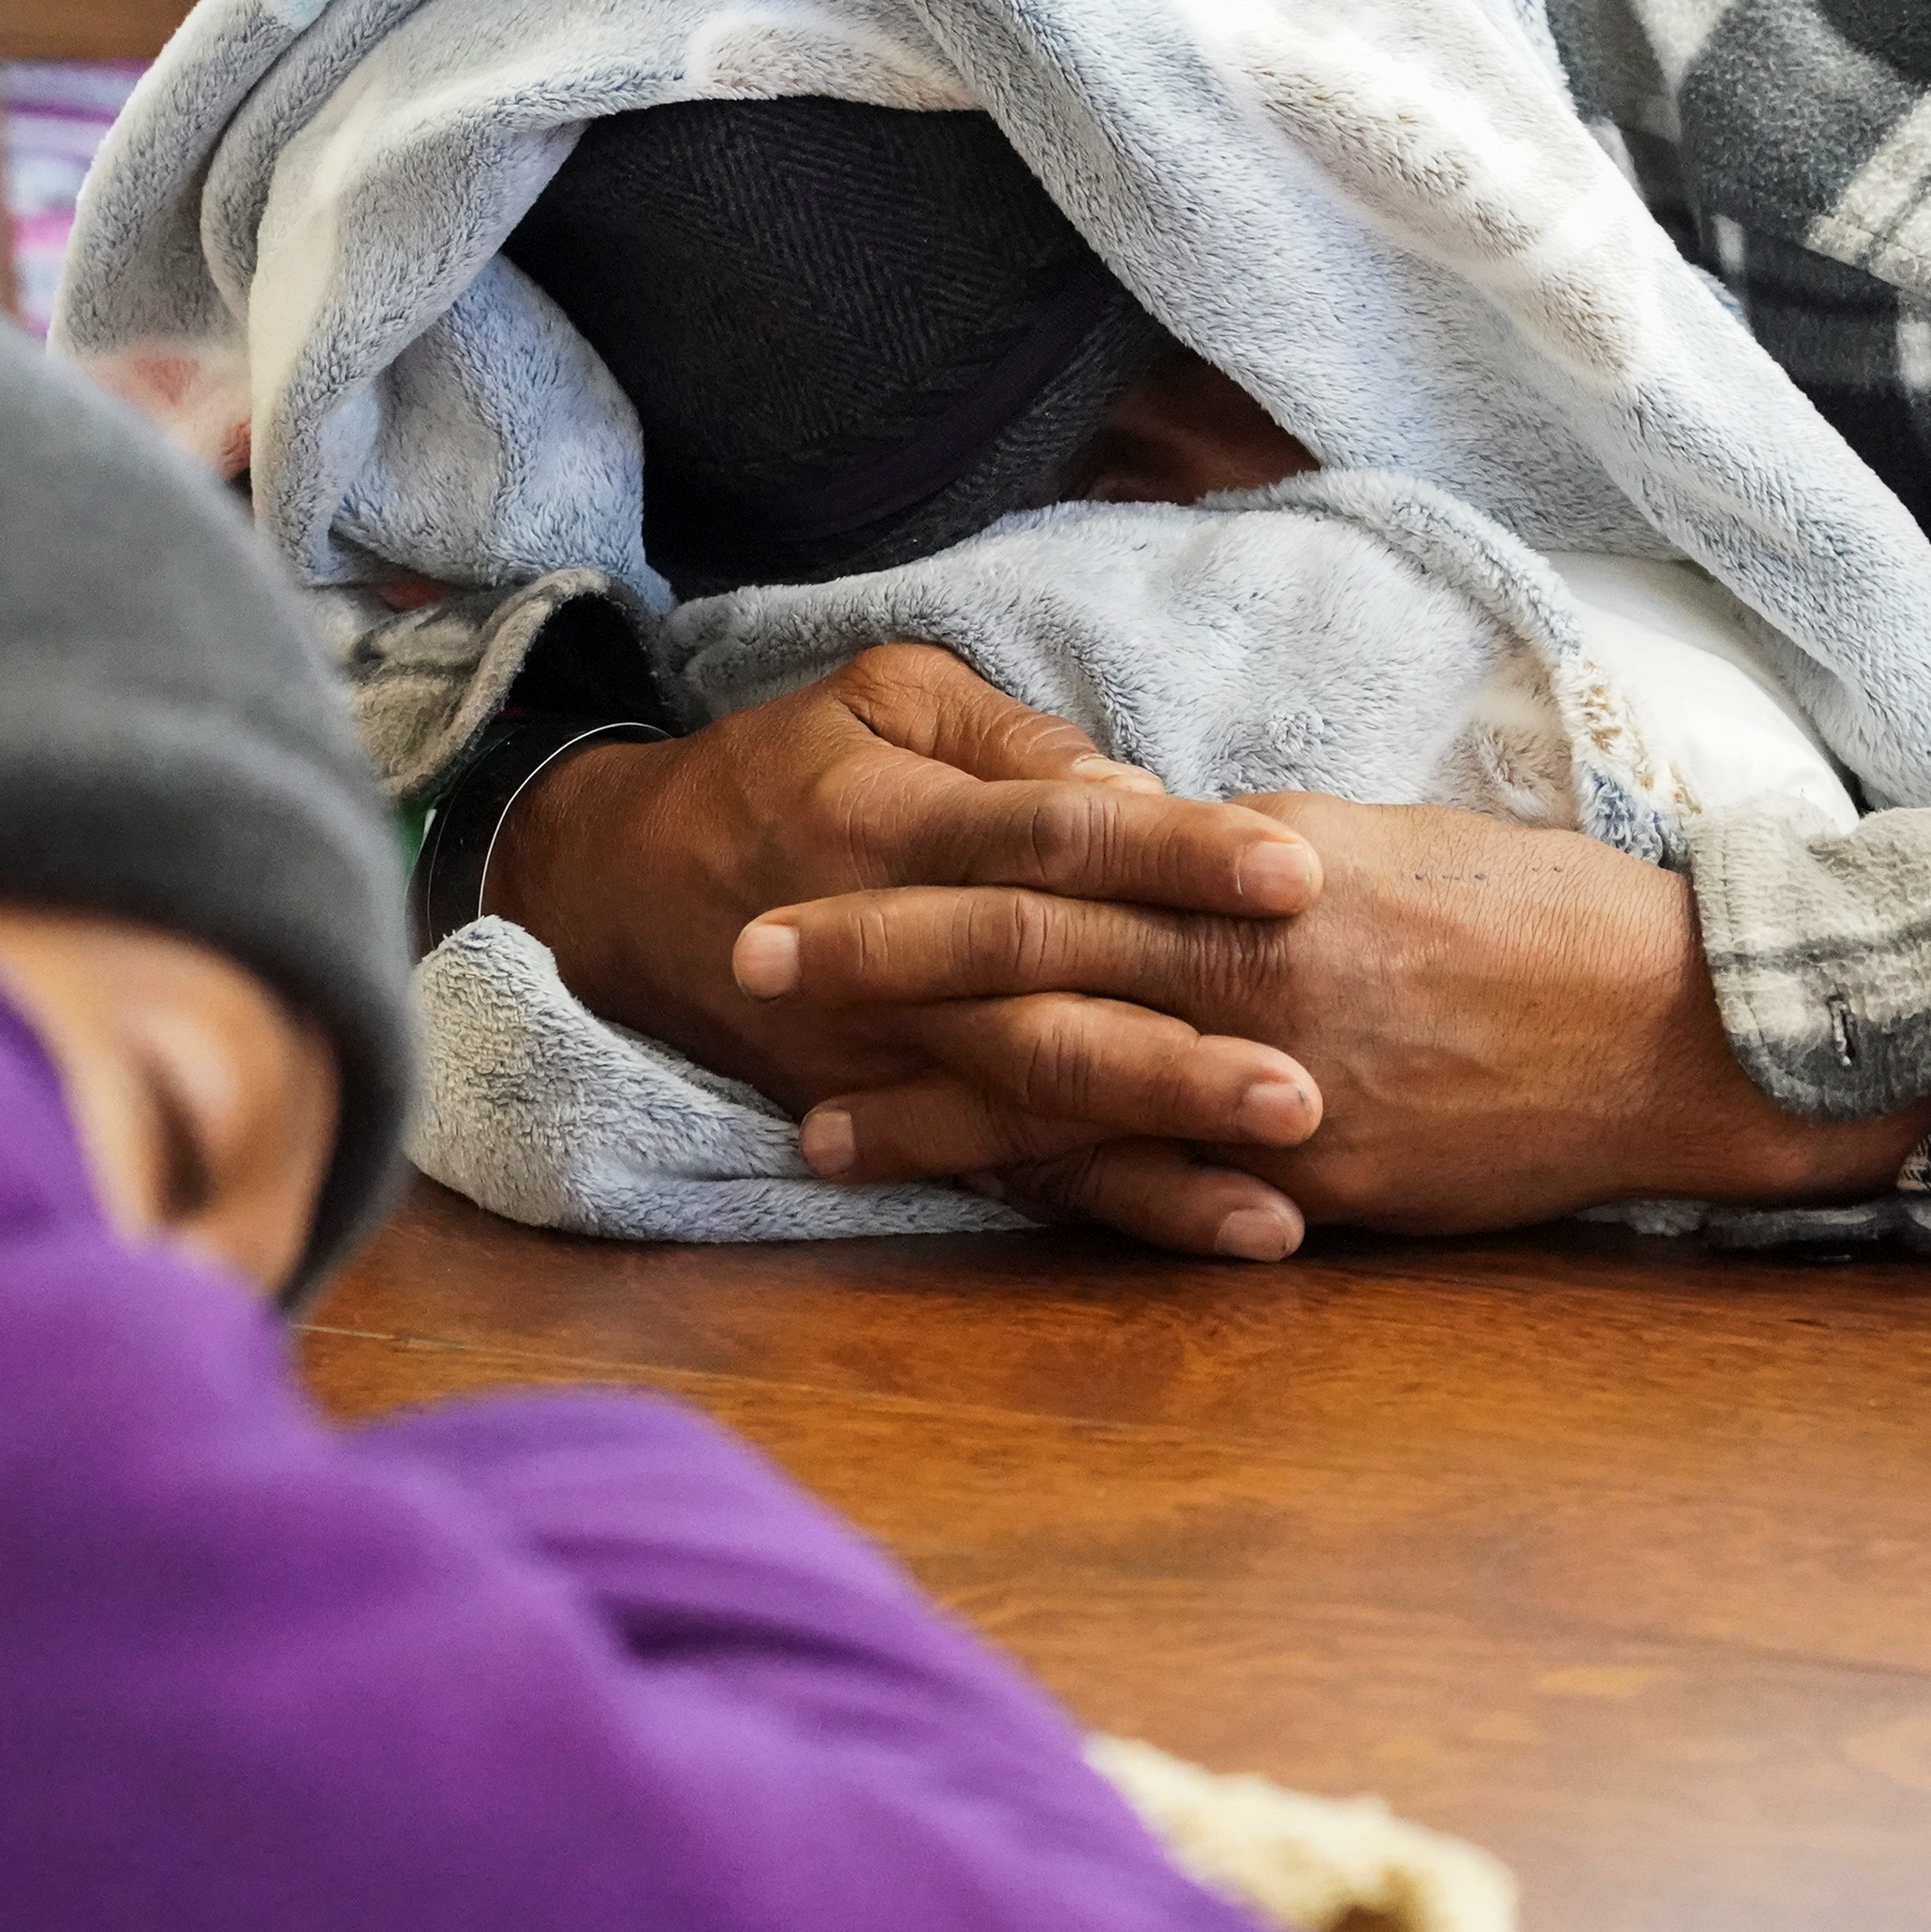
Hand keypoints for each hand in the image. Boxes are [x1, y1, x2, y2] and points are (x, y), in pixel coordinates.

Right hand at [484, 647, 1337, 1254]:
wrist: (622, 892)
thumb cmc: (785, 769)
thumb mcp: (883, 699)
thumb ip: (1011, 743)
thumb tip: (1132, 796)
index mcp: (890, 825)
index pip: (1049, 840)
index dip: (1170, 856)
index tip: (1294, 872)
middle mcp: (888, 964)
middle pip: (1045, 1008)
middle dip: (1178, 1052)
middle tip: (1308, 1082)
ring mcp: (885, 1062)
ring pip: (1035, 1117)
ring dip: (1164, 1157)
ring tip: (1293, 1188)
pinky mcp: (894, 1126)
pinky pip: (1021, 1179)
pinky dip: (1129, 1211)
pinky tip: (1241, 1232)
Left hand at [733, 792, 1930, 1251]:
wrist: (1676, 1026)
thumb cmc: (1530, 914)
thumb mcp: (1367, 846)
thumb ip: (1231, 857)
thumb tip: (1130, 849)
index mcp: (1252, 864)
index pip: (1047, 857)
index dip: (918, 872)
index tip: (808, 872)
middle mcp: (1245, 964)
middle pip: (1023, 959)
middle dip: (876, 969)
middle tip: (745, 961)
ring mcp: (1274, 1080)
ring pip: (1067, 1084)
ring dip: (930, 1109)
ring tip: (811, 1125)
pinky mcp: (1315, 1177)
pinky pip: (1160, 1185)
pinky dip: (1058, 1192)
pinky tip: (978, 1206)